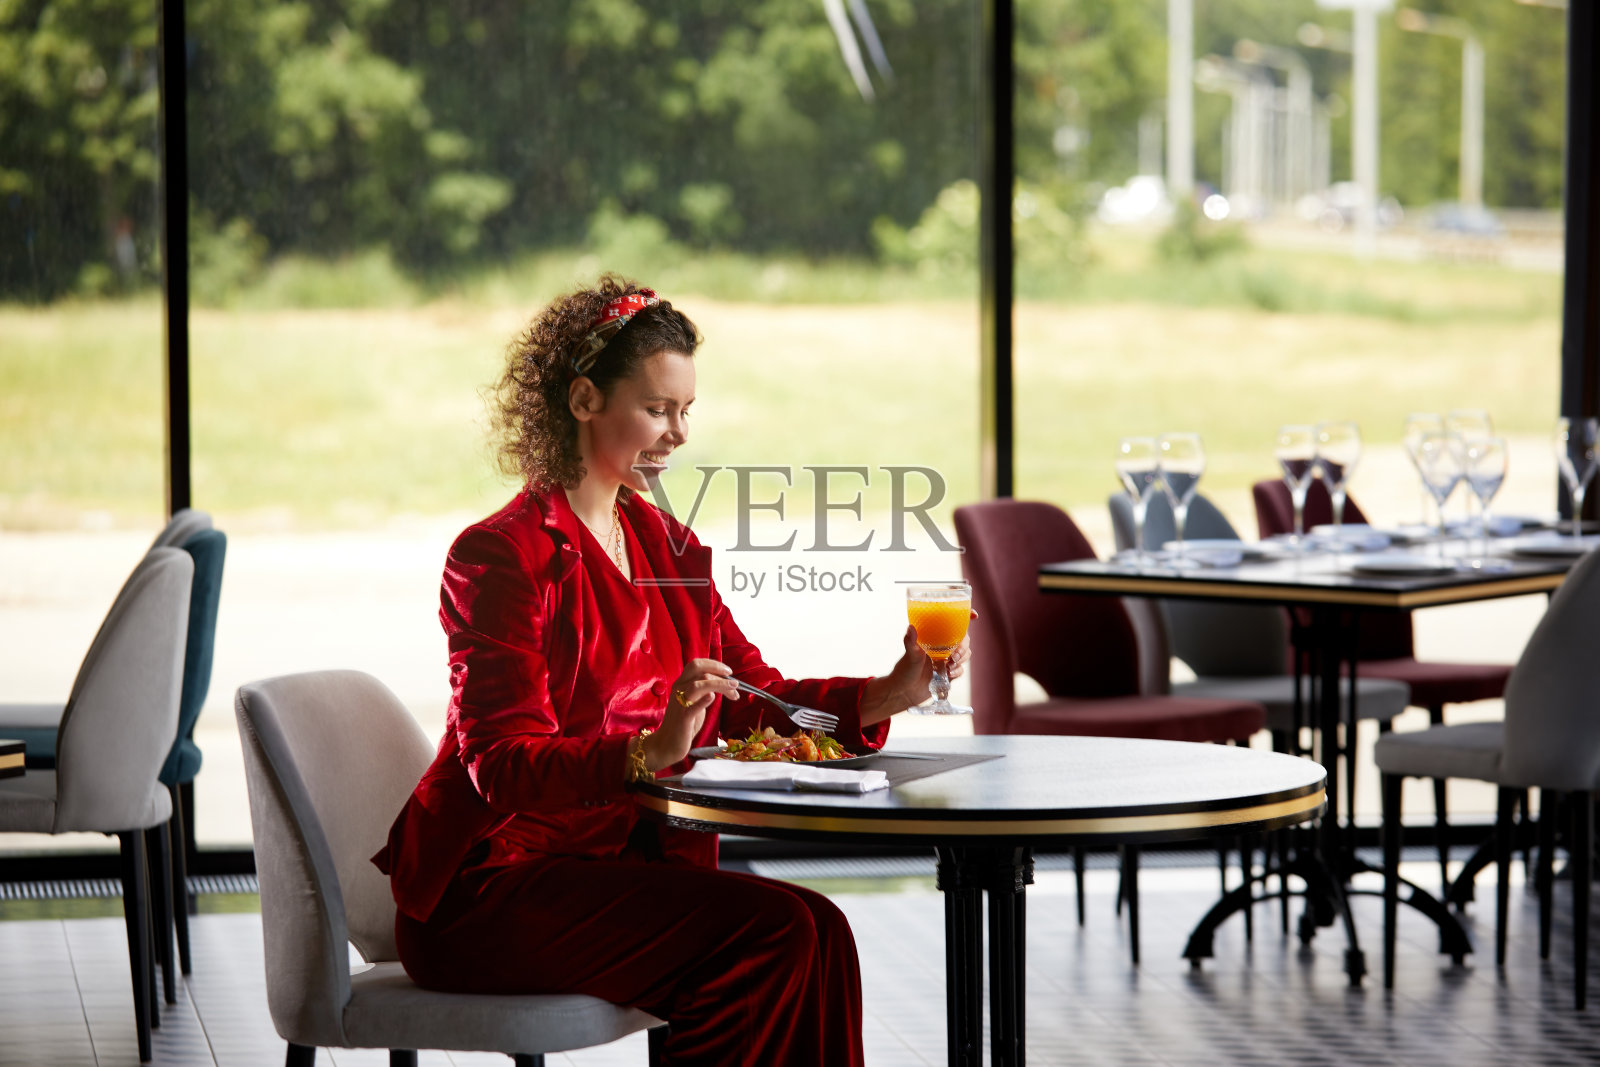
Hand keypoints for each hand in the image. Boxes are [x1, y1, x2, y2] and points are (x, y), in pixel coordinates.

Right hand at [643, 658, 739, 770]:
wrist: (667, 743)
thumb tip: (725, 684)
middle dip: (718, 670)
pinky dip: (703, 700)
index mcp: (681, 684)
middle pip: (697, 669)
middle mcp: (679, 689)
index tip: (728, 671)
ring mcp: (680, 703)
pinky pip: (692, 706)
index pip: (696, 664)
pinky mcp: (683, 718)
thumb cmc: (684, 723)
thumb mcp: (694, 702)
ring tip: (734, 690)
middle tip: (733, 681)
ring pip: (698, 685)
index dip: (713, 664)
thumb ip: (704, 691)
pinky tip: (712, 697)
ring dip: (719, 684)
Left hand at [861, 611, 976, 723]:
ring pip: (964, 654)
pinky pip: (960, 669)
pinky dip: (958, 671)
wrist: (905, 692)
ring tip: (950, 665)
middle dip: (964, 645)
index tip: (974, 616)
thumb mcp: (909, 655)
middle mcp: (942, 646)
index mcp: (934, 637)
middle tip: (954, 655)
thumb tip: (910, 627)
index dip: (965, 617)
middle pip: (963, 639)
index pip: (952, 624)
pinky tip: (949, 674)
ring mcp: (947, 660)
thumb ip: (910, 642)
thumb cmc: (904, 670)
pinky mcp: (949, 673)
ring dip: (961, 658)